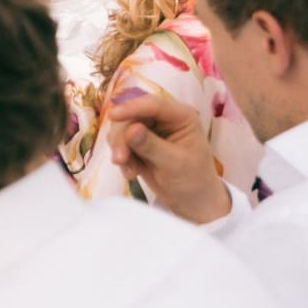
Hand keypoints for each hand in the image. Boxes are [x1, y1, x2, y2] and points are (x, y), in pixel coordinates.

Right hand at [105, 89, 230, 223]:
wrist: (192, 201)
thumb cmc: (194, 180)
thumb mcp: (175, 164)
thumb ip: (152, 146)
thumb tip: (131, 129)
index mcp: (181, 117)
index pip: (153, 105)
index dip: (132, 108)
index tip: (113, 116)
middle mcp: (163, 119)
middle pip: (132, 116)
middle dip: (122, 137)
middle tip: (120, 160)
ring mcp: (149, 130)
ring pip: (122, 129)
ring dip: (120, 149)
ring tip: (129, 171)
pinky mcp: (137, 143)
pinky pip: (120, 143)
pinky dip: (122, 158)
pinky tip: (131, 173)